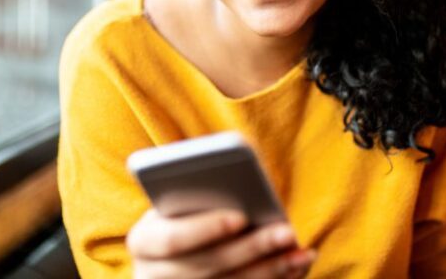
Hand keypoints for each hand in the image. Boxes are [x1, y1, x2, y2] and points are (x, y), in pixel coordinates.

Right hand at [127, 208, 316, 277]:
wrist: (169, 259)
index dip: (206, 229)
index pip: (172, 239)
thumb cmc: (180, 216)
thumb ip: (196, 192)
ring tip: (302, 252)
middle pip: (208, 266)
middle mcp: (153, 276)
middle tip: (287, 231)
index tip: (241, 216)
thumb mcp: (177, 202)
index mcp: (143, 242)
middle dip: (252, 248)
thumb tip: (242, 177)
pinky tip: (296, 266)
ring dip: (271, 270)